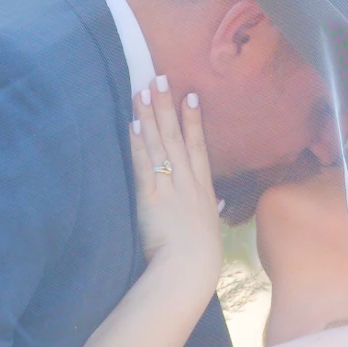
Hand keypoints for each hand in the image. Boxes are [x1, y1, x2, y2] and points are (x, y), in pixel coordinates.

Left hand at [130, 79, 221, 301]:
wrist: (189, 267)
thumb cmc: (200, 258)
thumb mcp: (209, 229)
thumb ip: (210, 211)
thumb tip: (214, 203)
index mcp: (202, 189)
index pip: (198, 146)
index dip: (193, 120)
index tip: (190, 96)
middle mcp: (187, 182)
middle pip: (176, 136)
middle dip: (167, 105)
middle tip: (160, 78)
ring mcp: (169, 187)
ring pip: (159, 143)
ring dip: (150, 115)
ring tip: (142, 91)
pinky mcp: (149, 196)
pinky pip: (144, 163)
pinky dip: (138, 142)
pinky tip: (133, 123)